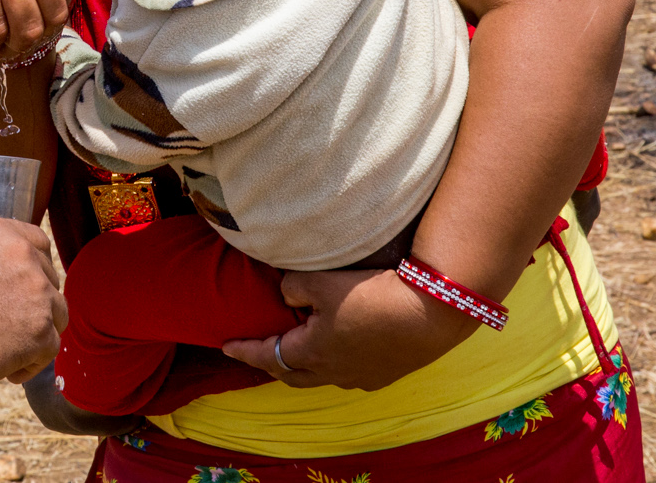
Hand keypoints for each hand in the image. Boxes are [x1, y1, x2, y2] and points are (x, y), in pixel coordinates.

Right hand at [0, 216, 66, 386]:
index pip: (35, 242)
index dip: (31, 267)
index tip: (19, 288)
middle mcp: (23, 255)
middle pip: (48, 279)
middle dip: (34, 302)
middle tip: (9, 323)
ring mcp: (37, 293)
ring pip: (56, 313)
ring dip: (37, 331)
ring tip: (9, 350)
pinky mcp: (42, 331)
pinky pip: (49, 349)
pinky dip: (31, 363)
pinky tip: (7, 371)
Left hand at [220, 268, 474, 390]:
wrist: (430, 313)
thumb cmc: (370, 295)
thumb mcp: (320, 279)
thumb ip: (293, 286)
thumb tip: (287, 296)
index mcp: (312, 352)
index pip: (268, 355)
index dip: (245, 350)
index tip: (225, 346)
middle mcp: (335, 372)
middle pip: (294, 374)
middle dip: (273, 363)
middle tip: (260, 352)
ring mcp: (363, 376)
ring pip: (324, 375)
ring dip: (307, 364)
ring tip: (300, 348)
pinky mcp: (388, 372)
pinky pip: (351, 372)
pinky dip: (336, 362)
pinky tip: (343, 348)